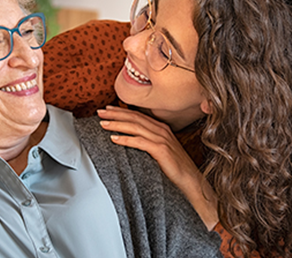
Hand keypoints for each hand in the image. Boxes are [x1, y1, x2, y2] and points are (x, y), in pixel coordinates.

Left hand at [97, 105, 218, 229]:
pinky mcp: (162, 150)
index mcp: (161, 128)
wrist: (191, 181)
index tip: (107, 110)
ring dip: (117, 124)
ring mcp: (162, 139)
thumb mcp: (160, 151)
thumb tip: (129, 140)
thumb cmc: (175, 168)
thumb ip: (148, 142)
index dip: (121, 111)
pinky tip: (114, 139)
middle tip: (99, 113)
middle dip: (115, 114)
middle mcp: (162, 130)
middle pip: (134, 117)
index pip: (137, 115)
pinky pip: (140, 142)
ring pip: (135, 127)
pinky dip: (125, 139)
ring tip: (103, 124)